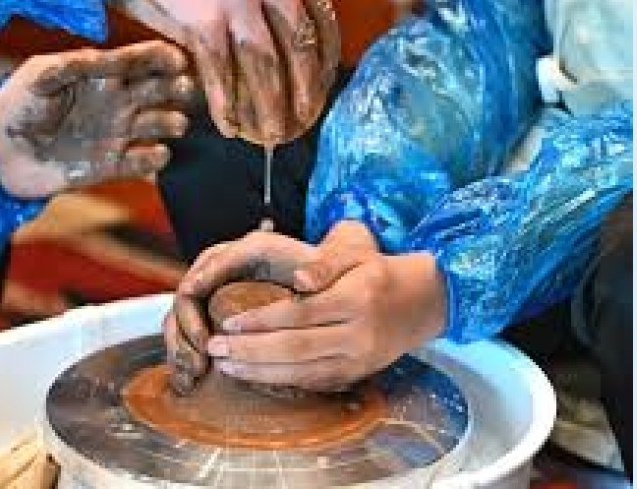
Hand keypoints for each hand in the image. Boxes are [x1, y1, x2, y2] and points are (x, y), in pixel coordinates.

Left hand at [0, 41, 193, 198]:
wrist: (0, 154)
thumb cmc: (16, 107)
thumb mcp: (36, 77)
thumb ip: (66, 67)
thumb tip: (97, 57)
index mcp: (100, 75)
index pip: (139, 61)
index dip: (161, 57)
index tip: (178, 60)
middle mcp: (115, 101)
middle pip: (158, 90)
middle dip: (176, 88)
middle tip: (185, 90)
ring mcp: (116, 133)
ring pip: (158, 124)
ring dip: (172, 122)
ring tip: (175, 124)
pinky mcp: (110, 165)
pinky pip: (141, 163)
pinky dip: (154, 159)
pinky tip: (158, 155)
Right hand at [110, 0, 340, 144]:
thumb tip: (278, 29)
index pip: (318, 10)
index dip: (326, 49)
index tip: (327, 75)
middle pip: (299, 41)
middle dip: (307, 84)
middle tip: (309, 115)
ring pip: (265, 63)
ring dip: (272, 103)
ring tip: (274, 133)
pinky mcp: (202, 17)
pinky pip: (221, 70)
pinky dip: (224, 103)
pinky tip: (229, 126)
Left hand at [168, 221, 447, 392]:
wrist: (421, 303)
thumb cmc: (377, 273)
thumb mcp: (356, 254)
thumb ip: (324, 264)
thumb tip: (297, 279)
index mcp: (357, 299)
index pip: (300, 314)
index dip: (261, 321)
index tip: (228, 324)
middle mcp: (360, 334)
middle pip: (296, 348)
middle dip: (250, 352)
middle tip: (214, 349)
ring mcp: (359, 360)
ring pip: (303, 372)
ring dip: (260, 372)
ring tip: (225, 366)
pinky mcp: (356, 375)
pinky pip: (314, 383)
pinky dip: (282, 381)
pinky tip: (254, 376)